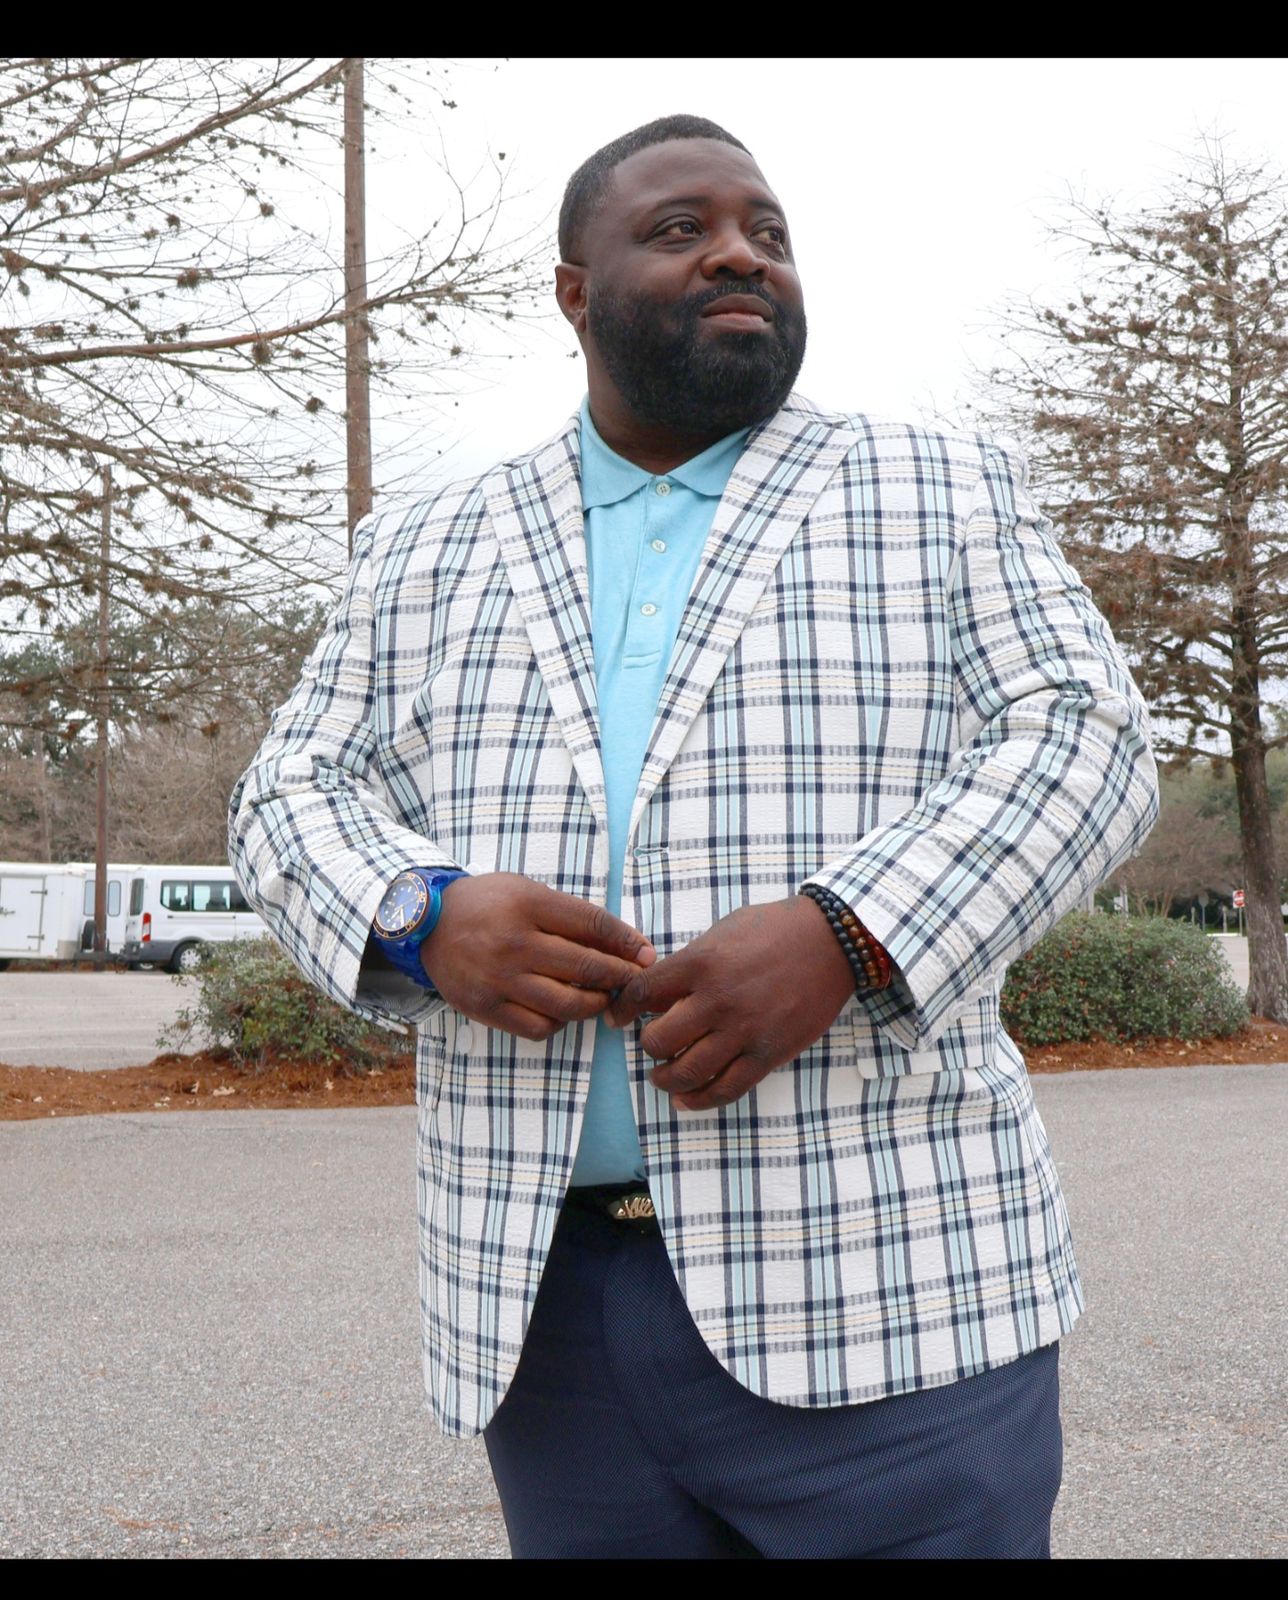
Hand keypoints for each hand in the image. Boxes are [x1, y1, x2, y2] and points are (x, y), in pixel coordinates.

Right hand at [419, 872, 655, 1041]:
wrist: (427, 923)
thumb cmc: (487, 904)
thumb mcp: (527, 891)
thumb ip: (571, 915)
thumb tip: (626, 944)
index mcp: (527, 905)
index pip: (592, 925)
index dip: (627, 943)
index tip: (647, 955)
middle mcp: (514, 943)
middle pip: (586, 967)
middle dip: (621, 977)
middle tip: (635, 981)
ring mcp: (499, 979)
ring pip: (567, 1004)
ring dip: (595, 1004)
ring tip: (602, 998)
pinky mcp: (486, 1007)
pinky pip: (538, 1027)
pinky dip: (559, 1022)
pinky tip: (561, 1010)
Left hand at [604, 896, 855, 1109]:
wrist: (831, 941)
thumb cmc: (775, 929)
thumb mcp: (722, 931)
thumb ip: (689, 962)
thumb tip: (656, 989)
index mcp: (700, 963)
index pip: (643, 993)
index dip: (622, 1009)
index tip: (616, 1018)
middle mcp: (717, 1000)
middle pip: (659, 1040)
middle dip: (647, 1046)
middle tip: (651, 1044)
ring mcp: (744, 1030)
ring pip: (688, 1071)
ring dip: (666, 1079)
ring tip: (662, 1077)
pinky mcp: (769, 1053)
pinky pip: (727, 1088)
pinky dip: (700, 1099)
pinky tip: (686, 1099)